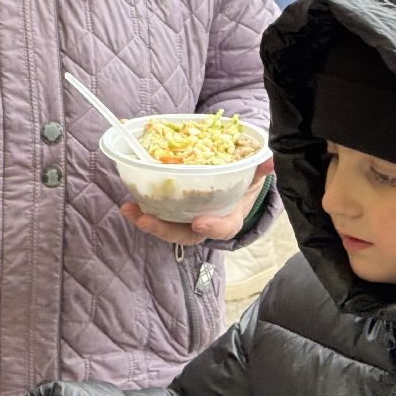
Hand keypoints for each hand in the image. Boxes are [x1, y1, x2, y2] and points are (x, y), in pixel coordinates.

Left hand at [121, 159, 272, 246]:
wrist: (233, 185)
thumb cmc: (243, 182)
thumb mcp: (254, 175)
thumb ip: (259, 169)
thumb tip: (268, 161)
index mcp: (229, 218)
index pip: (224, 228)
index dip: (212, 228)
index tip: (199, 223)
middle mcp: (206, 224)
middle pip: (185, 235)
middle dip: (165, 229)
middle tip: (147, 220)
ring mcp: (187, 220)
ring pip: (167, 228)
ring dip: (147, 222)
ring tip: (129, 211)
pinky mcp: (173, 212)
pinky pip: (158, 216)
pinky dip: (142, 212)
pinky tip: (127, 205)